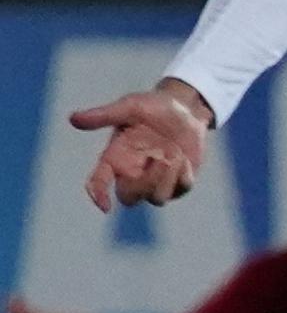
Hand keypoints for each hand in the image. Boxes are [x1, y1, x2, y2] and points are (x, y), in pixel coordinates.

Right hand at [68, 80, 212, 213]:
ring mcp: (156, 178)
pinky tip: (183, 157)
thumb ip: (104, 115)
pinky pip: (179, 190)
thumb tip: (73, 119)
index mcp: (114, 157)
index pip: (99, 181)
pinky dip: (182, 176)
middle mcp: (132, 172)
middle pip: (129, 197)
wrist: (186, 107)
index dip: (98, 195)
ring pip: (155, 199)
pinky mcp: (178, 180)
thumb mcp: (129, 107)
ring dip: (165, 178)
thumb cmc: (153, 106)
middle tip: (159, 160)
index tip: (105, 206)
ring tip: (173, 153)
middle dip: (141, 187)